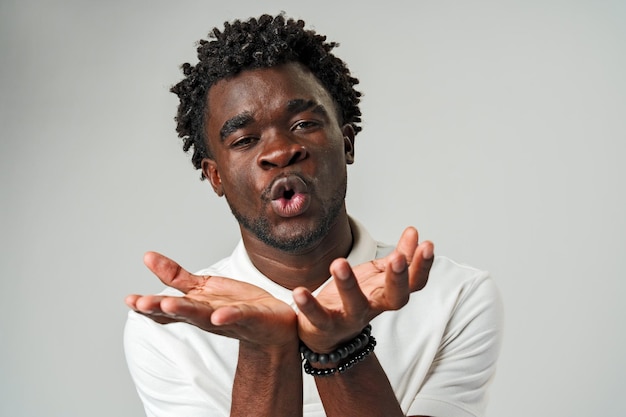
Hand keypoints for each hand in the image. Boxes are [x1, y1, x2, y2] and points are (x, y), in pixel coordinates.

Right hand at [126, 252, 297, 346]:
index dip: (149, 307)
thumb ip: (176, 276)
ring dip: (186, 310)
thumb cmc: (237, 306)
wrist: (275, 326)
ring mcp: (228, 318)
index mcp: (195, 308)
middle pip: (181, 312)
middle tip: (140, 304)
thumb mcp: (203, 288)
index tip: (130, 301)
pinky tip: (218, 314)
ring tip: (167, 304)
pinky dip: (228, 315)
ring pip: (204, 315)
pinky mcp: (251, 317)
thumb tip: (147, 257)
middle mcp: (207, 316)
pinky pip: (238, 315)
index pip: (167, 309)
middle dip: (160, 309)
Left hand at [293, 227, 433, 351]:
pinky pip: (318, 317)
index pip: (413, 283)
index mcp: (387, 293)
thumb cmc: (354, 300)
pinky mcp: (325, 325)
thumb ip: (398, 256)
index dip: (422, 267)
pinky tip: (299, 291)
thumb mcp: (377, 276)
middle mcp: (373, 308)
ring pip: (354, 306)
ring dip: (348, 285)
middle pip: (395, 299)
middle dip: (398, 279)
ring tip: (339, 262)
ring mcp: (350, 318)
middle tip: (397, 259)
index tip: (427, 245)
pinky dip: (309, 305)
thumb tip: (414, 233)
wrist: (325, 335)